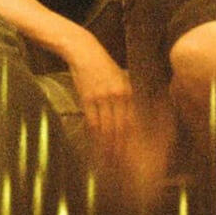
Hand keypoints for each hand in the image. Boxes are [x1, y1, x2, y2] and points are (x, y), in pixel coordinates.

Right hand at [64, 30, 134, 156]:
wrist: (83, 50)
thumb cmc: (102, 65)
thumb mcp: (119, 78)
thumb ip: (125, 97)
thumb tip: (129, 119)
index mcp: (128, 91)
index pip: (131, 122)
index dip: (130, 141)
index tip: (130, 154)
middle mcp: (117, 95)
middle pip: (120, 128)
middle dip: (120, 148)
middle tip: (120, 164)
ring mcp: (101, 97)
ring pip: (106, 128)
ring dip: (107, 146)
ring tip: (108, 160)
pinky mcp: (87, 98)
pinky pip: (92, 122)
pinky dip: (94, 136)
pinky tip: (95, 145)